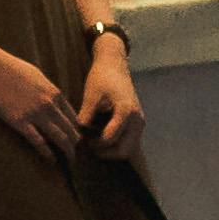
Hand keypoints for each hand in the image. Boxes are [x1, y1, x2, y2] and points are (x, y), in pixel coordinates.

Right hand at [0, 43, 82, 157]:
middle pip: (71, 130)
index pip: (74, 118)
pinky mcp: (19, 121)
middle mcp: (49, 104)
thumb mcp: (36, 76)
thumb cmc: (10, 67)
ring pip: (60, 138)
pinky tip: (51, 160)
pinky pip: (38, 142)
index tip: (75, 140)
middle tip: (75, 155)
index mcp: (54, 93)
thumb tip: (53, 100)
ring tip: (70, 161)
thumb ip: (47, 90)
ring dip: (67, 152)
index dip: (77, 131)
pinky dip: (47, 153)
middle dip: (76, 145)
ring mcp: (35, 113)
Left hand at [75, 26, 143, 156]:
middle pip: (124, 151)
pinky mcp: (137, 124)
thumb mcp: (90, 95)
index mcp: (126, 112)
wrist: (115, 66)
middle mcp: (137, 120)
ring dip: (111, 151)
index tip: (82, 141)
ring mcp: (139, 123)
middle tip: (88, 147)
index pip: (111, 139)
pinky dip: (116, 145)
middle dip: (105, 153)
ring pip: (128, 149)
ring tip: (93, 143)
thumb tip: (79, 135)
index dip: (94, 144)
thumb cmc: (102, 78)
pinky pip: (129, 142)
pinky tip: (100, 138)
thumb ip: (86, 116)